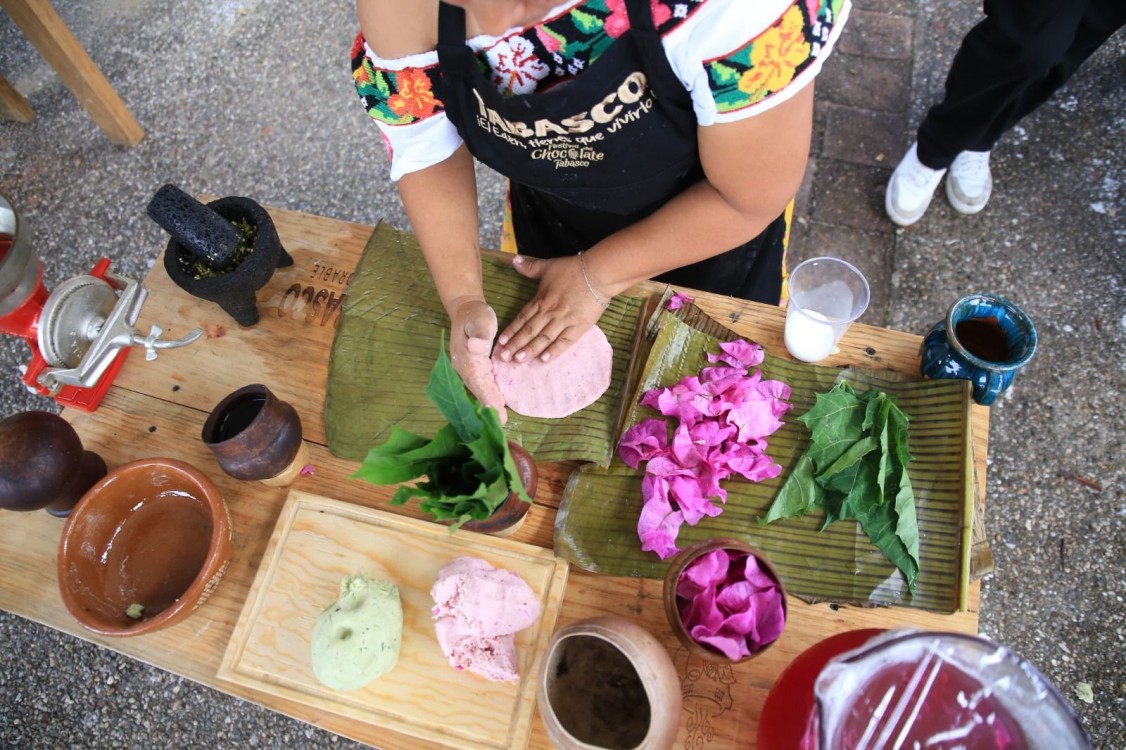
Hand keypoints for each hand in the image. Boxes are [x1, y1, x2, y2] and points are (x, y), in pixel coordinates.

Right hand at [447, 297, 507, 423]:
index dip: (488, 397)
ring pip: (479, 389)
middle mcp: (464, 367)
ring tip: (500, 418)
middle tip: (502, 422)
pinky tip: (498, 404)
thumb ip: (479, 333)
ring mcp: (467, 369)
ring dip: (489, 403)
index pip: (479, 382)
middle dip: (489, 406)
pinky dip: (489, 395)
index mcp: (467, 358)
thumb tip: (477, 347)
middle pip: (478, 390)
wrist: (466, 309)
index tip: (498, 411)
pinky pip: (482, 384)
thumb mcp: (479, 319)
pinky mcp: (474, 368)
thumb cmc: (475, 315)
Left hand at [495, 254, 608, 363]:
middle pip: (529, 331)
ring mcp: (564, 321)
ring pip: (543, 338)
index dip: (511, 330)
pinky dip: (554, 351)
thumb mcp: (549, 266)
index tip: (500, 342)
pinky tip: (544, 360)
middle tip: (504, 357)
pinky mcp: (579, 327)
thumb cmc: (573, 269)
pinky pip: (564, 341)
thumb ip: (530, 267)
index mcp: (541, 300)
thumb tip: (514, 260)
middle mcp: (549, 312)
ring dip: (530, 349)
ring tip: (519, 360)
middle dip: (515, 344)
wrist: (597, 274)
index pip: (522, 318)